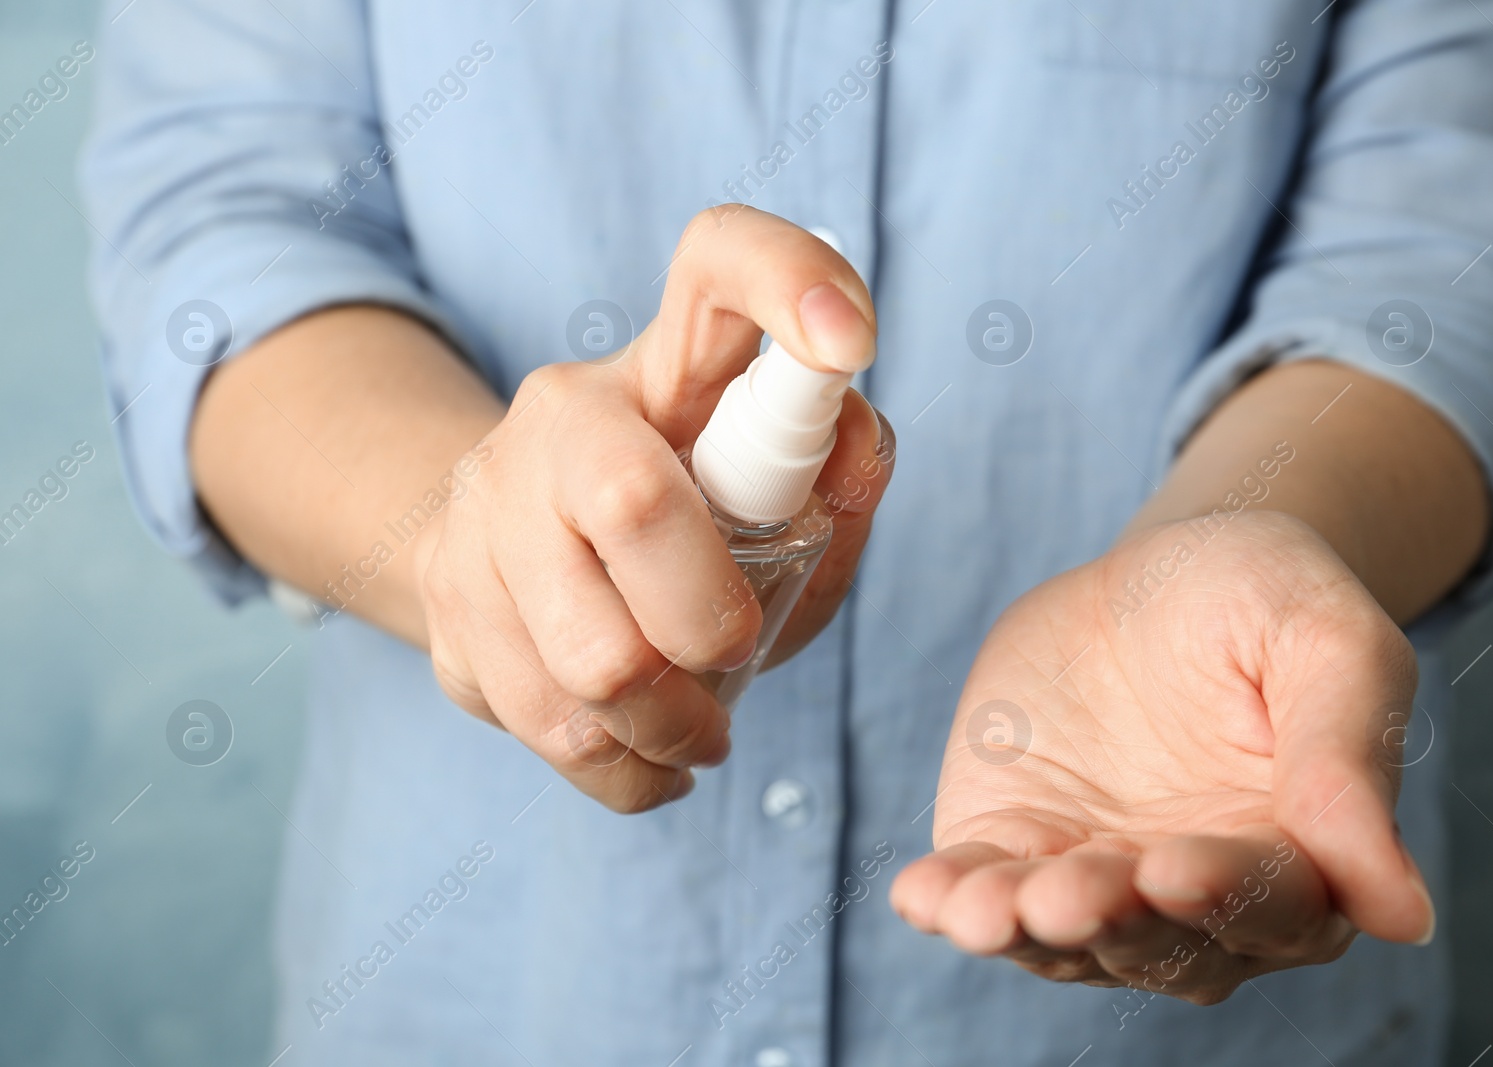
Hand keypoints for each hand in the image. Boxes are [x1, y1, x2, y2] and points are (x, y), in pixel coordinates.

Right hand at [415, 207, 892, 811]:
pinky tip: (650, 756)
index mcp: (667, 363)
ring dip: (674, 726)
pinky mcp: (443, 600)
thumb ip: (840, 470)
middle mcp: (561, 413)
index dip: (790, 282)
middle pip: (633, 506)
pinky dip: (625, 770)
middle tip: (734, 655)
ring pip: (590, 661)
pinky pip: (549, 725)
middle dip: (710, 622)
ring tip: (700, 728)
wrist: (512, 549)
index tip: (850, 341)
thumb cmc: (687, 521)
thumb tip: (854, 448)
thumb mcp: (775, 488)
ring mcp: (483, 504)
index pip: (719, 263)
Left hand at [890, 511, 1434, 1003]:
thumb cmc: (1260, 599)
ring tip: (982, 910)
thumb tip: (1405, 915)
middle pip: (1160, 939)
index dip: (1226, 892)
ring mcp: (1099, 881)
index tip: (1178, 865)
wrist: (1154, 574)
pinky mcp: (1016, 849)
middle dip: (1111, 919)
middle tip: (1070, 894)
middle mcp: (1198, 898)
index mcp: (1302, 860)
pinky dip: (951, 901)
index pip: (1272, 902)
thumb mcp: (1325, 642)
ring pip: (1064, 935)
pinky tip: (921, 895)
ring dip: (1022, 927)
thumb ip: (1350, 763)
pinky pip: (982, 891)